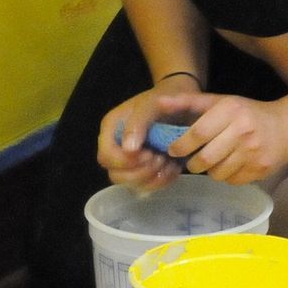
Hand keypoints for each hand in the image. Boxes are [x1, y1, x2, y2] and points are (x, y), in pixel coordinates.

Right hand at [96, 75, 200, 191]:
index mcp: (111, 130)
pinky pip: (147, 187)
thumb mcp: (150, 104)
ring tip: (168, 163)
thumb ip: (137, 123)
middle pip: (116, 175)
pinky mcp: (144, 170)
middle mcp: (116, 148)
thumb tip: (128, 149)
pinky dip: (161, 182)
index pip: (106, 156)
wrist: (181, 103)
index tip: (147, 153)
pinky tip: (173, 169)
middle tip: (159, 159)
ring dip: (152, 179)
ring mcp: (130, 161)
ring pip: (131, 184)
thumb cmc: (163, 100)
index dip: (124, 161)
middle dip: (140, 173)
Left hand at [159, 93, 287, 185]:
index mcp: (231, 110)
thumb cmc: (247, 113)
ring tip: (214, 160)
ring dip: (210, 170)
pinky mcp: (260, 169)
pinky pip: (231, 181)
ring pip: (217, 173)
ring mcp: (253, 152)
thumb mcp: (221, 102)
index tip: (173, 150)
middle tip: (191, 161)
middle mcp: (243, 131)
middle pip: (205, 158)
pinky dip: (226, 176)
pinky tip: (231, 164)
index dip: (181, 145)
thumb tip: (160, 103)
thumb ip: (190, 102)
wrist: (286, 129)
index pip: (198, 133)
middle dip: (192, 163)